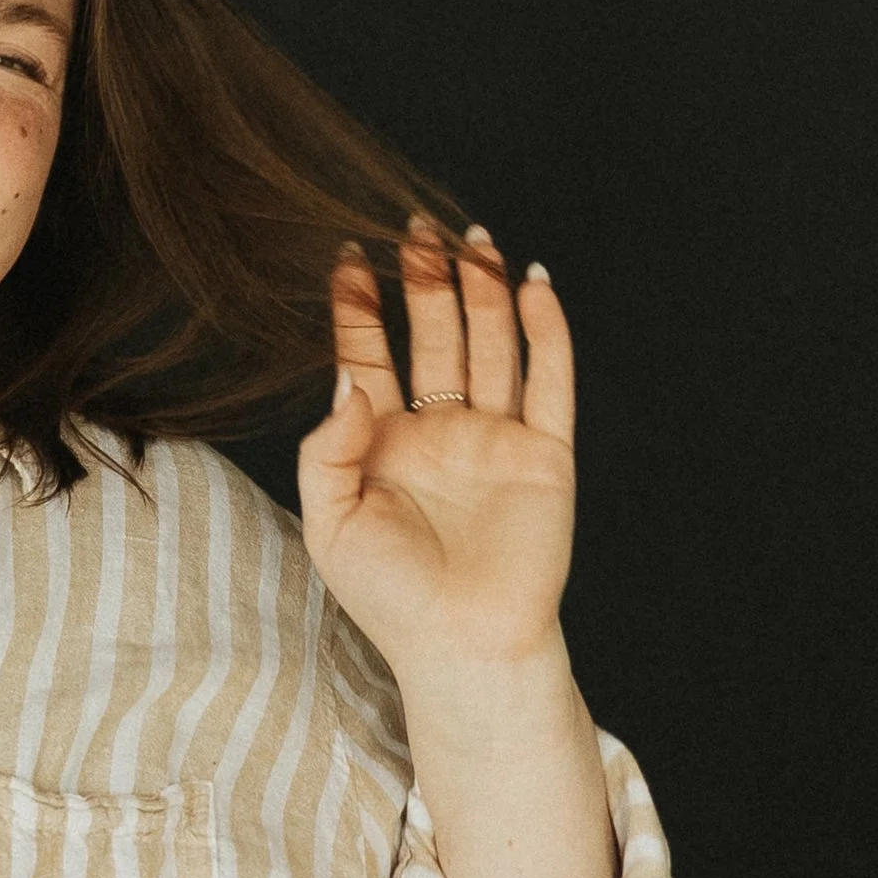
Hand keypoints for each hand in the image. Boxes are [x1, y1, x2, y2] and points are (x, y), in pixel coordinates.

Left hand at [295, 218, 576, 687]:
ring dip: (482, 290)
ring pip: (491, 344)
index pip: (369, 354)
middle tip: (415, 229)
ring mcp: (495, 438)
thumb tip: (347, 380)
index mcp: (382, 442)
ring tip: (471, 238)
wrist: (462, 648)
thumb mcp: (330, 522)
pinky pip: (550, 380)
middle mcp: (440, 429)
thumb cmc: (388, 596)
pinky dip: (547, 330)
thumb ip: (326, 448)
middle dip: (425, 281)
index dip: (359, 306)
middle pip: (433, 334)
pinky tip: (533, 284)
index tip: (348, 257)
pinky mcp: (545, 454)